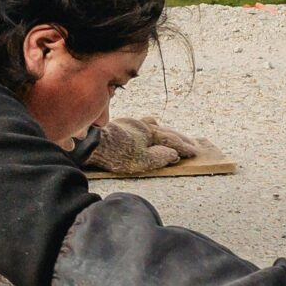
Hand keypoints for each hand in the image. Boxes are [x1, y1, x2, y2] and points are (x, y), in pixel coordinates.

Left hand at [83, 114, 203, 175]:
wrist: (90, 142)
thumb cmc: (117, 153)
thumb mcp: (142, 160)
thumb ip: (160, 157)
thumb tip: (174, 154)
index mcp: (150, 133)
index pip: (172, 141)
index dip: (184, 147)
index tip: (195, 152)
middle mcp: (142, 125)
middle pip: (165, 132)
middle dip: (179, 138)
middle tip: (192, 143)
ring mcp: (130, 125)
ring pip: (153, 127)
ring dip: (165, 131)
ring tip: (172, 134)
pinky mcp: (119, 127)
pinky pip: (140, 125)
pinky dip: (149, 127)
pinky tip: (146, 127)